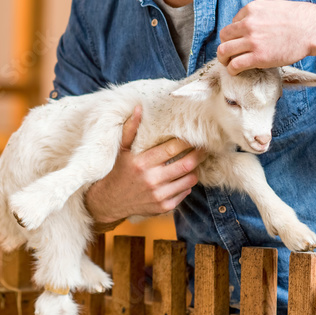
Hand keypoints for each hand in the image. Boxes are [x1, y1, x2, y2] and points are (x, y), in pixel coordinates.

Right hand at [84, 104, 205, 224]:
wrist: (110, 201)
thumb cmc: (118, 171)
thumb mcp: (122, 149)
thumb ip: (131, 128)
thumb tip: (139, 108)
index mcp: (142, 162)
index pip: (173, 148)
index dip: (188, 141)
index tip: (196, 135)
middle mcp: (151, 180)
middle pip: (186, 164)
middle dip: (199, 154)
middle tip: (205, 147)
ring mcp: (159, 195)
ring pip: (190, 179)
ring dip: (195, 170)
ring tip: (194, 162)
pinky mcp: (163, 207)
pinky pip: (185, 193)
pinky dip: (187, 184)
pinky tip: (182, 177)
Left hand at [217, 0, 315, 74]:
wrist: (313, 29)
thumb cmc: (299, 19)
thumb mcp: (274, 8)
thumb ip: (260, 16)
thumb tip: (252, 26)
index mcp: (251, 9)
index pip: (233, 22)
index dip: (236, 33)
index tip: (242, 41)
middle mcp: (248, 23)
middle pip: (224, 36)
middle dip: (225, 44)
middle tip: (230, 53)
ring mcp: (252, 40)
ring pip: (224, 50)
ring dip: (223, 58)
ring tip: (228, 63)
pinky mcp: (258, 57)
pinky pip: (235, 64)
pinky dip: (231, 69)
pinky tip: (235, 72)